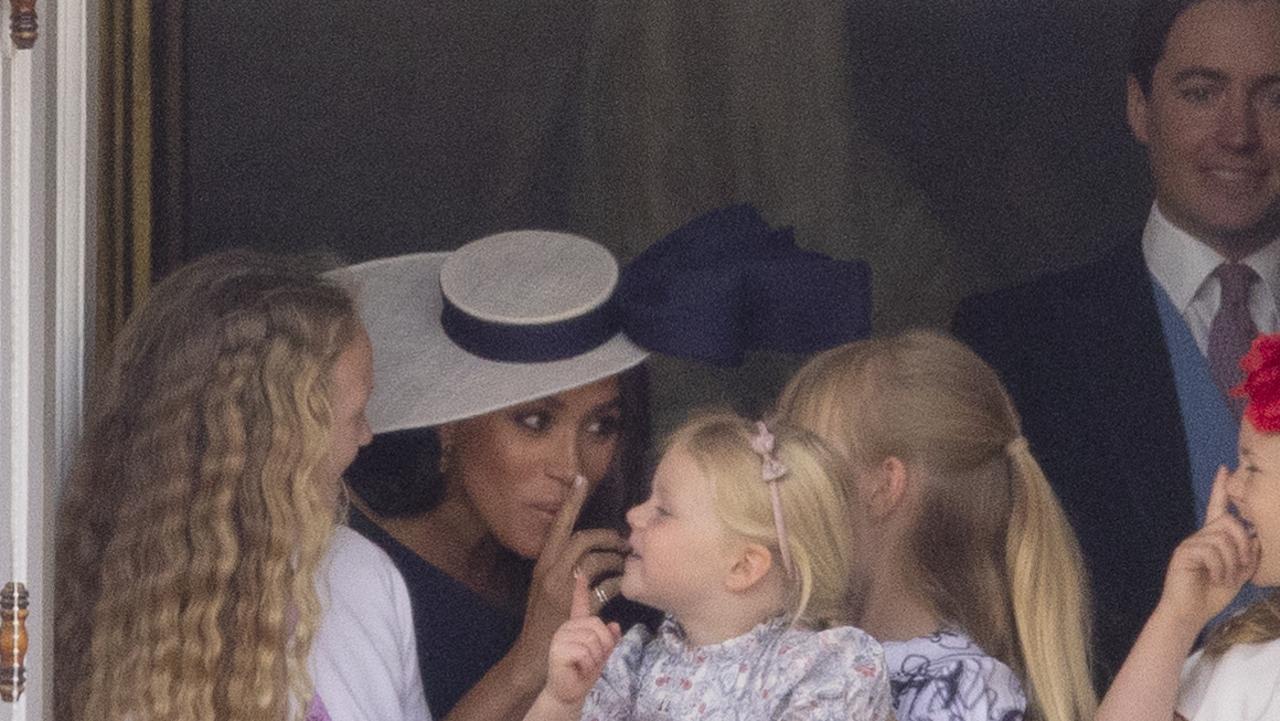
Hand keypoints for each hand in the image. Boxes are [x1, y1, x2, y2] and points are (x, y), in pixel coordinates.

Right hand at [510, 475, 626, 684]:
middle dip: (606, 535)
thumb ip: (562, 569)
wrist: (533, 659)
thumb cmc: (543, 623)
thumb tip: (586, 552)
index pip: (558, 525)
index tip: (582, 479)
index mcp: (542, 564)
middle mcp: (550, 572)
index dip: (571, 501)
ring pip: (595, 559)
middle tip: (623, 540)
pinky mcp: (578, 608)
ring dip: (615, 558)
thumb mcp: (545, 589)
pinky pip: (606, 587)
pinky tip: (625, 585)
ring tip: (626, 563)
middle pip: (582, 538)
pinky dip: (619, 582)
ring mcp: (563, 590)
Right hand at [545, 573, 621, 705]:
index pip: (579, 604)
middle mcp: (566, 627)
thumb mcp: (602, 654)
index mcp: (577, 626)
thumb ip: (609, 639)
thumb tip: (615, 625)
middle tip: (592, 660)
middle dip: (602, 646)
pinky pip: (585, 652)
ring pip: (593, 640)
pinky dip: (587, 664)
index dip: (581, 589)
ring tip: (584, 665)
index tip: (581, 572)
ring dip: (595, 658)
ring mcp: (560, 637)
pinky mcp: (558, 649)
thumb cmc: (584, 672)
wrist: (569, 692)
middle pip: (597, 625)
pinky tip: (578, 668)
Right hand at [1157, 466, 1259, 629]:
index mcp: (1211, 540)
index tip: (1225, 469)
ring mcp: (1190, 543)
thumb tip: (1256, 536)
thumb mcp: (1237, 574)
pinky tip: (1215, 579)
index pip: (1217, 509)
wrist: (1189, 614)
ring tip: (1226, 579)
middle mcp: (1199, 537)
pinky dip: (1220, 568)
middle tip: (1242, 567)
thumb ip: (1247, 555)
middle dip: (1244, 544)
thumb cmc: (1211, 595)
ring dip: (1232, 563)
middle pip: (1229, 522)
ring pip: (1223, 539)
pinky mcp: (1184, 552)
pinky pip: (1211, 551)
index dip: (1221, 489)